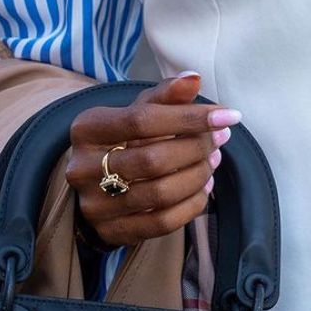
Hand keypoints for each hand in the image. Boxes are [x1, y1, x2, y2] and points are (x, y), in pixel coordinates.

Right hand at [64, 72, 238, 246]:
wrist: (96, 183)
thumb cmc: (125, 138)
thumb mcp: (139, 110)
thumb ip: (167, 95)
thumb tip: (194, 78)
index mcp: (87, 128)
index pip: (143, 120)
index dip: (189, 117)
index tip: (227, 115)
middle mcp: (83, 168)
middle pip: (153, 159)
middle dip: (197, 147)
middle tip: (221, 138)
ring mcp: (94, 204)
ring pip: (160, 193)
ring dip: (198, 175)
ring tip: (214, 160)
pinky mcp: (110, 232)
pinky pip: (162, 223)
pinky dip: (192, 204)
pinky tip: (204, 187)